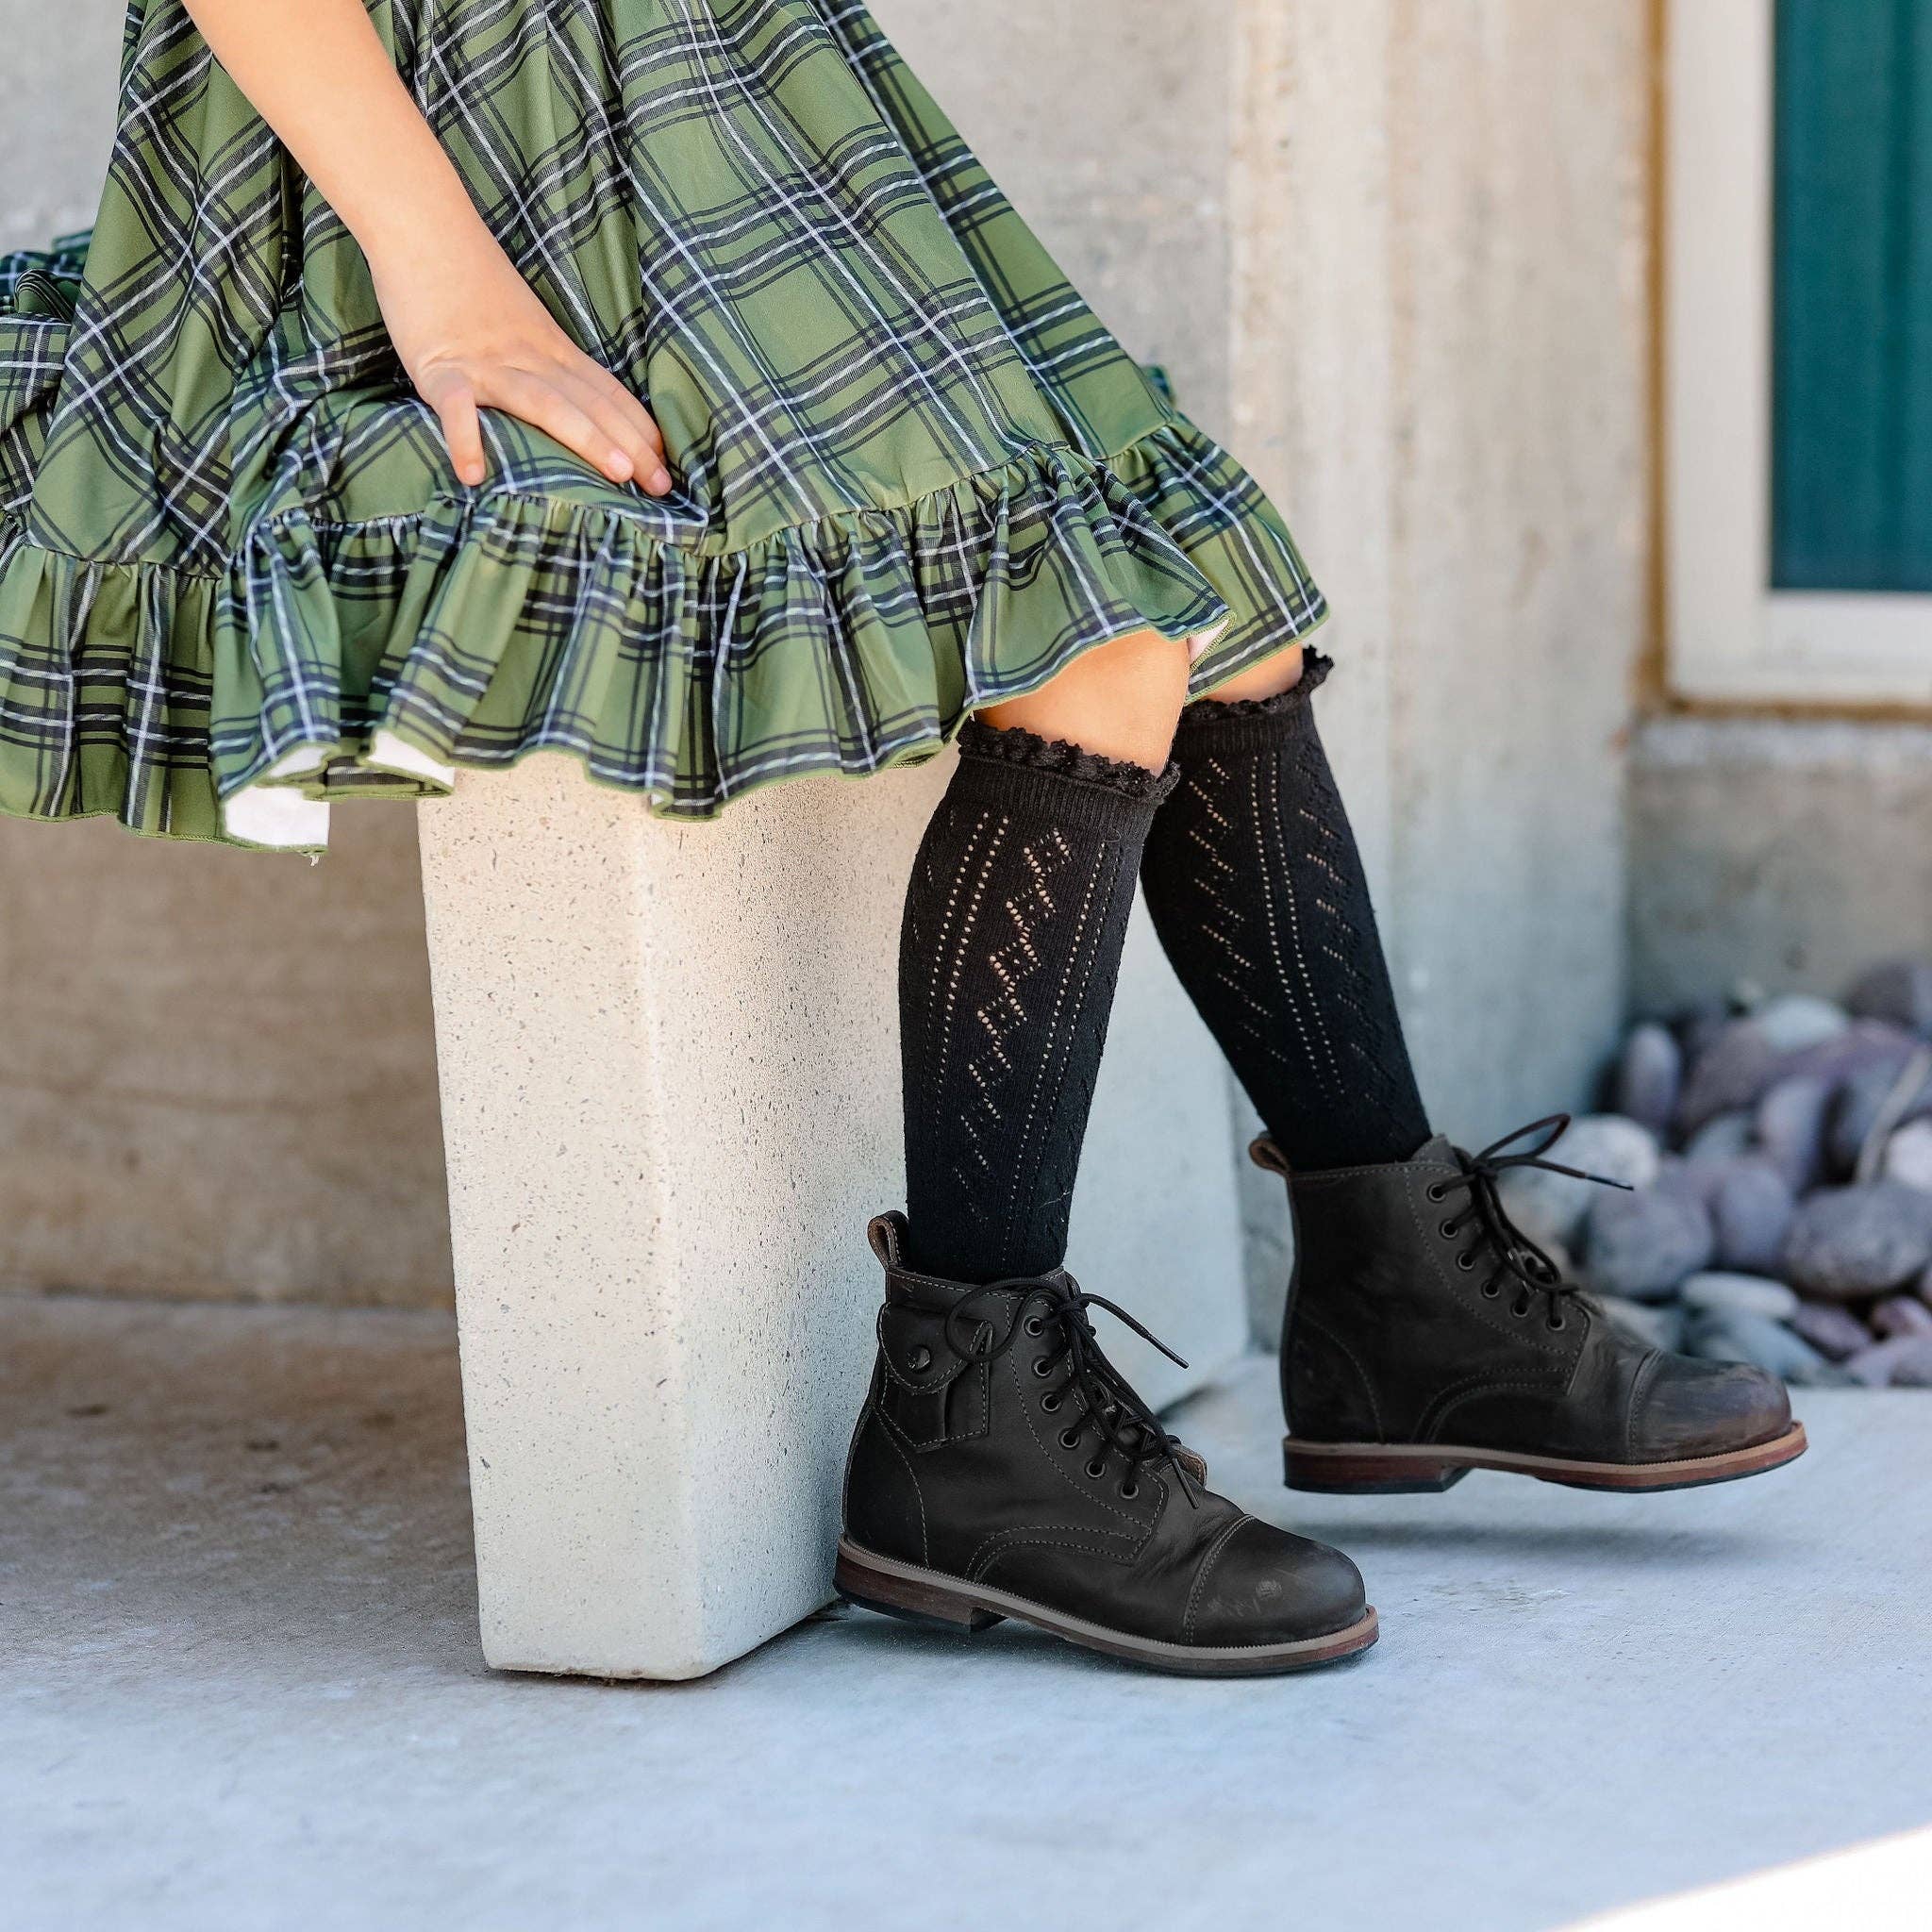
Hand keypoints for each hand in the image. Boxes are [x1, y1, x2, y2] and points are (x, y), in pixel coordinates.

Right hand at [371, 224, 671, 495]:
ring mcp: (484, 362)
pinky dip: (463, 436)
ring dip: (583, 437)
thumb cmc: (469, 280)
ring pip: (543, 402)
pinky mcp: (438, 365)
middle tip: (662, 486)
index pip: (606, 392)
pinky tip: (472, 475)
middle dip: (629, 445)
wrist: (421, 224)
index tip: (667, 466)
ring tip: (617, 476)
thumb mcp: (524, 323)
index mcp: (551, 349)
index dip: (639, 429)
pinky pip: (455, 404)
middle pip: (588, 403)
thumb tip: (578, 405)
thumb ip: (549, 364)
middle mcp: (528, 357)